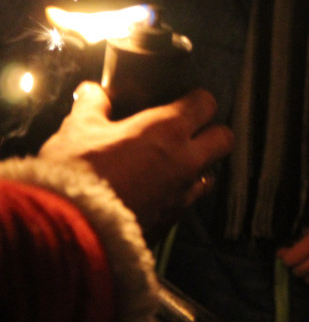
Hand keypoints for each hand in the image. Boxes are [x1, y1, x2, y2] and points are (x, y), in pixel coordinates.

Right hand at [39, 81, 232, 233]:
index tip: (185, 99)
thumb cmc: (77, 173)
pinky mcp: (173, 220)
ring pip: (211, 173)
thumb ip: (91, 106)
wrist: (72, 230)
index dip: (198, 99)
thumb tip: (91, 91)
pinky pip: (189, 201)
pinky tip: (158, 191)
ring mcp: (183, 192)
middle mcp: (186, 160)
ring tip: (173, 164)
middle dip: (212, 132)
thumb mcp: (78, 130)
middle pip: (224, 138)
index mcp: (168, 130)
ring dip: (199, 166)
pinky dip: (181, 194)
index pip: (206, 103)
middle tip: (190, 131)